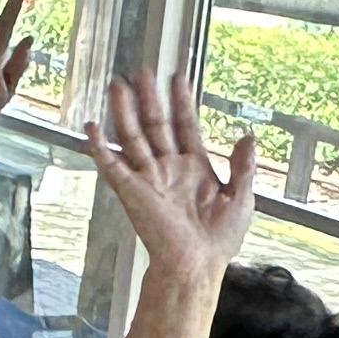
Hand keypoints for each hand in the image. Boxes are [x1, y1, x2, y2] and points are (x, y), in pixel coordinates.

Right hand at [88, 72, 259, 283]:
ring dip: (125, 112)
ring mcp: (148, 178)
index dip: (181, 102)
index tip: (176, 78)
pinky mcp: (131, 191)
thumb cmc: (219, 239)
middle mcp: (168, 168)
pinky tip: (91, 128)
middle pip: (155, 125)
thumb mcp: (242, 198)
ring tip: (118, 86)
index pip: (185, 126)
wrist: (197, 264)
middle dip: (149, 98)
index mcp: (194, 167)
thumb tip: (247, 137)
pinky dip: (100, 147)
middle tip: (142, 72)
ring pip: (133, 137)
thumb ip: (243, 167)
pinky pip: (112, 165)